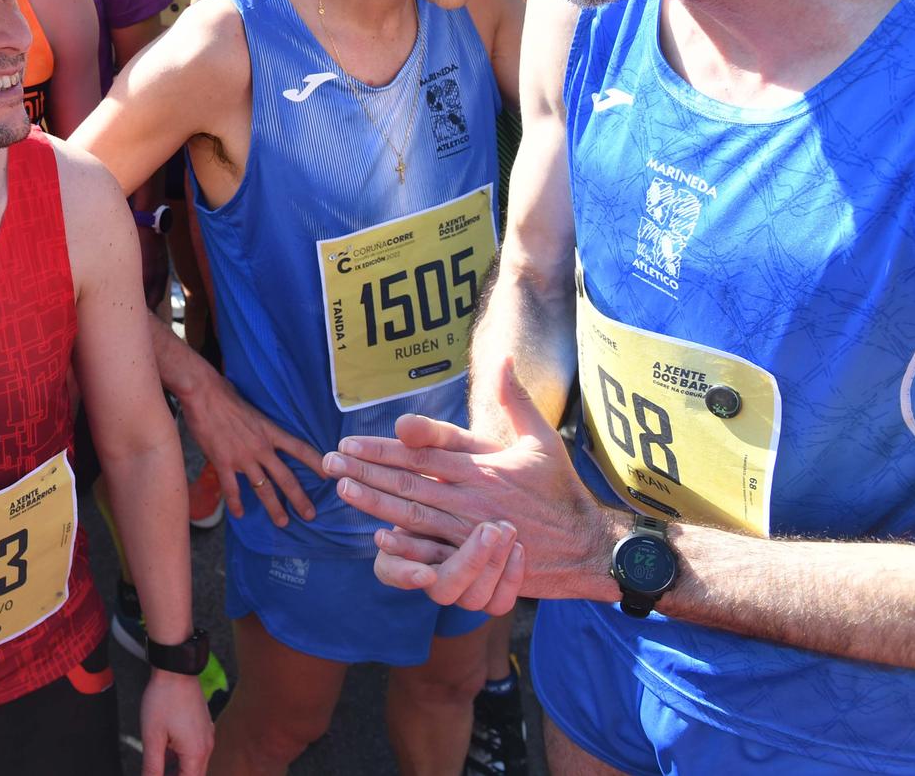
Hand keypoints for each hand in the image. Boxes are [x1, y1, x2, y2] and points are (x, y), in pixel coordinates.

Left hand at [140, 671, 213, 775]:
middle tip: (157, 772)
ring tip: (159, 765)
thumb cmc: (163, 699)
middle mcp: (207, 747)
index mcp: (196, 753)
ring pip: (196, 764)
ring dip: (179, 769)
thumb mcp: (152, 737)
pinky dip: (182, 757)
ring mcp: (207, 736)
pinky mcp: (203, 727)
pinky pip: (195, 751)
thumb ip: (152, 766)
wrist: (176, 669)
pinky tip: (166, 753)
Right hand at [178, 370, 318, 527]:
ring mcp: (242, 457)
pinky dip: (235, 503)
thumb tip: (261, 428)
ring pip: (263, 488)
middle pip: (286, 477)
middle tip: (310, 515)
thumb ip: (259, 424)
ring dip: (274, 507)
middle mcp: (260, 447)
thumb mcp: (252, 408)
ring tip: (282, 522)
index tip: (329, 476)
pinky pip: (231, 488)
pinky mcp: (223, 462)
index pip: (299, 449)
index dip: (316, 463)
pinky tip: (239, 514)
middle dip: (299, 498)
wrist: (202, 393)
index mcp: (269, 431)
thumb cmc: (225, 394)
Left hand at [323, 355, 618, 605]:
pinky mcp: (478, 557)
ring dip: (374, 502)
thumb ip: (516, 399)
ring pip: (414, 514)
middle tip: (328, 462)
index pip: (421, 454)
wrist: (586, 544)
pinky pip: (436, 552)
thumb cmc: (560, 488)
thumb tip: (503, 358)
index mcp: (482, 466)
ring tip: (342, 489)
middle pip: (409, 482)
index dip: (383, 448)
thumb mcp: (541, 439)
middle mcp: (472, 496)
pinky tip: (379, 540)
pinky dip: (407, 546)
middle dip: (365, 471)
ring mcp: (473, 529)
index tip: (349, 440)